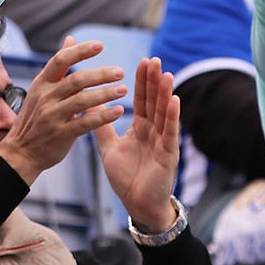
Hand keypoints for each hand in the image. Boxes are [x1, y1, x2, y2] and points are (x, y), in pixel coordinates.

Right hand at [0, 36, 126, 184]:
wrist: (21, 151)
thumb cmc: (35, 117)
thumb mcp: (41, 88)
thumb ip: (59, 66)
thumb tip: (71, 39)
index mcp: (42, 83)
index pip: (61, 60)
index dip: (80, 51)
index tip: (100, 45)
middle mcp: (46, 97)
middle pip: (76, 80)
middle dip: (100, 75)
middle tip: (120, 72)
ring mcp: (53, 116)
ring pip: (83, 101)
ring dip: (105, 94)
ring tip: (124, 89)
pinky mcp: (61, 134)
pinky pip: (86, 123)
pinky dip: (103, 116)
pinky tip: (118, 111)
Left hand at [94, 57, 179, 233]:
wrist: (137, 205)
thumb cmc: (127, 178)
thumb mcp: (109, 148)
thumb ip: (102, 126)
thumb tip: (90, 104)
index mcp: (141, 128)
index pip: (142, 100)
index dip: (142, 81)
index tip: (143, 61)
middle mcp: (154, 131)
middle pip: (154, 101)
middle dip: (154, 81)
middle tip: (153, 59)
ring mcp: (163, 142)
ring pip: (164, 113)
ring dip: (164, 93)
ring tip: (165, 73)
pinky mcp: (168, 155)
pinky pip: (170, 133)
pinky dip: (172, 116)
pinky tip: (174, 100)